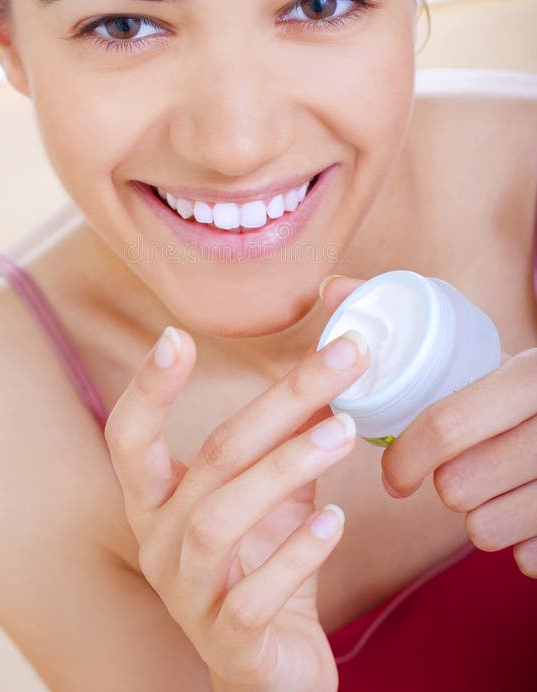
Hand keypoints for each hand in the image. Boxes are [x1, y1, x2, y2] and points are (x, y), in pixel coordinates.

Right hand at [103, 278, 369, 691]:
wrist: (269, 670)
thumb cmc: (263, 563)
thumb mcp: (273, 494)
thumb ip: (288, 438)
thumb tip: (330, 365)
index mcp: (156, 500)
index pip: (130, 437)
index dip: (149, 388)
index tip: (175, 335)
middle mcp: (159, 541)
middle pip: (213, 458)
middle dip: (280, 402)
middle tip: (342, 359)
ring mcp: (187, 593)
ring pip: (221, 519)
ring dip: (287, 468)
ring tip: (345, 432)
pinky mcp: (228, 639)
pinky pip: (254, 594)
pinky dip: (297, 553)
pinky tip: (336, 520)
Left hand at [380, 343, 536, 578]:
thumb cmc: (519, 391)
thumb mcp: (480, 351)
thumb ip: (406, 324)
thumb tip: (330, 288)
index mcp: (528, 375)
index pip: (447, 425)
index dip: (406, 456)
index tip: (392, 475)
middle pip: (460, 485)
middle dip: (443, 484)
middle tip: (453, 472)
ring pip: (487, 528)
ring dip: (477, 515)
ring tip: (490, 487)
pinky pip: (528, 559)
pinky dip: (518, 544)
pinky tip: (524, 512)